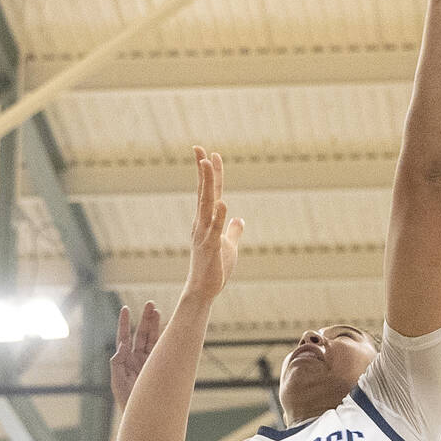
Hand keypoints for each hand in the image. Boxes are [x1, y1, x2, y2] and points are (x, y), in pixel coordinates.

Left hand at [110, 301, 159, 409]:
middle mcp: (136, 359)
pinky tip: (168, 328)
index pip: (124, 338)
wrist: (144, 416)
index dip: (125, 323)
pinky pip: (162, 350)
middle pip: (141, 335)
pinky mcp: (159, 367)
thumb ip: (117, 364)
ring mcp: (149, 363)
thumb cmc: (127, 402)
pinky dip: (165, 339)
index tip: (126, 309)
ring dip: (155, 325)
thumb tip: (121, 345)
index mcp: (125, 361)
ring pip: (152, 340)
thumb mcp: (118, 383)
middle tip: (150, 304)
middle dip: (145, 319)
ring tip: (158, 311)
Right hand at [184, 146, 244, 304]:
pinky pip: (214, 229)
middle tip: (200, 149)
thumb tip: (239, 220)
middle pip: (204, 192)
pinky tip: (223, 202)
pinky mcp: (210, 248)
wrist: (203, 290)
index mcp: (206, 221)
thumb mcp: (228, 245)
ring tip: (207, 164)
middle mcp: (201, 223)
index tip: (210, 153)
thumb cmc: (214, 268)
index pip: (209, 192)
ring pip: (206, 204)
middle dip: (203, 170)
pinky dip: (219, 216)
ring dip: (207, 184)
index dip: (210, 173)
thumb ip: (233, 230)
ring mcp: (204, 234)